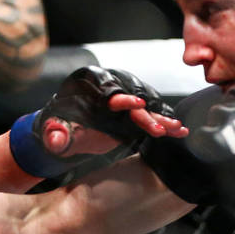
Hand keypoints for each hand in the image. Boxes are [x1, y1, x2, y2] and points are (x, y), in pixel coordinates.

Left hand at [43, 93, 190, 156]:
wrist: (67, 132)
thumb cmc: (59, 128)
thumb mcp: (54, 133)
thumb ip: (56, 136)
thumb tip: (55, 138)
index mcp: (94, 98)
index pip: (111, 96)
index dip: (124, 100)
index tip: (137, 103)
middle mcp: (112, 101)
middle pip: (133, 106)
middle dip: (147, 116)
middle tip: (160, 128)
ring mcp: (122, 112)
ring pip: (146, 113)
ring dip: (162, 120)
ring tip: (178, 128)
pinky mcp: (130, 122)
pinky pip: (149, 122)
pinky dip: (164, 126)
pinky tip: (179, 131)